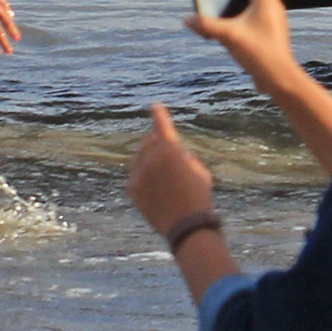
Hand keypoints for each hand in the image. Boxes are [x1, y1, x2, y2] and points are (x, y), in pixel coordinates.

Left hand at [128, 103, 216, 234]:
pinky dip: (142, 174)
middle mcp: (151, 159)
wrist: (185, 225)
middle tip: (166, 153)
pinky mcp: (132, 189)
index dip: (159, 116)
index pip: (162, 128)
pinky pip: (135, 174)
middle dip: (156, 143)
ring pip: (138, 157)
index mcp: (170, 151)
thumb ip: (183, 157)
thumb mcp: (199, 169)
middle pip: (148, 142)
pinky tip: (153, 184)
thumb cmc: (198, 195)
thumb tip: (173, 155)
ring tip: (160, 171)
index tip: (155, 106)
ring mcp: (139, 175)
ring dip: (148, 157)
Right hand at [185, 0, 299, 85]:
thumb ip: (207, 26)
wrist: (279, 78)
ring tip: (227, 1)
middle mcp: (274, 7)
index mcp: (267, 1)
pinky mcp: (273, 34)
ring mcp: (275, 21)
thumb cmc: (259, 53)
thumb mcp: (229, 36)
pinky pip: (260, 17)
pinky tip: (234, 26)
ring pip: (260, 2)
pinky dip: (247, 14)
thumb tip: (187, 20)